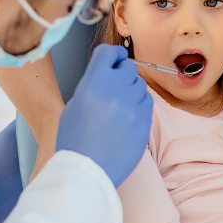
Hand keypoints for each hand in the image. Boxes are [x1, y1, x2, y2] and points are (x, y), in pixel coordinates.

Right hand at [54, 45, 152, 186]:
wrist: (87, 170)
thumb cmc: (74, 139)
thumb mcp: (74, 105)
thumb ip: (92, 84)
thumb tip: (107, 72)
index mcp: (93, 84)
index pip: (108, 52)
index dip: (113, 54)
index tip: (116, 57)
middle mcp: (115, 91)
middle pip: (128, 67)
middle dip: (122, 73)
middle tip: (115, 85)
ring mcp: (132, 107)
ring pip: (140, 84)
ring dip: (131, 89)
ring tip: (119, 106)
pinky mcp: (144, 121)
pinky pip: (147, 102)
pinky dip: (139, 105)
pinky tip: (127, 116)